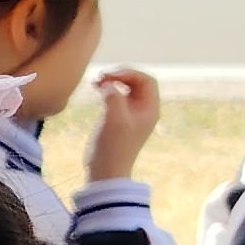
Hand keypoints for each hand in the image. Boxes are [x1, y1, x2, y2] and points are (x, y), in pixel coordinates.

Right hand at [84, 65, 161, 183]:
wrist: (106, 171)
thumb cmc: (113, 145)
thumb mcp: (114, 117)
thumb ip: (113, 95)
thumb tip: (108, 84)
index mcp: (149, 109)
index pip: (146, 80)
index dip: (129, 73)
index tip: (110, 76)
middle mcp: (143, 110)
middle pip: (136, 82)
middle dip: (119, 76)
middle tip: (100, 77)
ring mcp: (131, 115)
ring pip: (125, 88)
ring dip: (112, 82)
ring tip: (96, 82)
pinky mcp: (118, 119)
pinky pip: (117, 98)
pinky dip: (107, 91)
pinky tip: (95, 90)